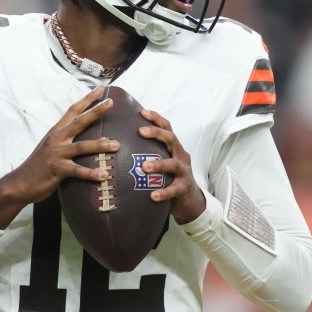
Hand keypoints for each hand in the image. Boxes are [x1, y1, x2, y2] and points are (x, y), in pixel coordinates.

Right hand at [0, 87, 118, 227]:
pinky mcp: (57, 169)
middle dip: (95, 111)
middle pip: (79, 121)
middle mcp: (57, 138)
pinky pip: (77, 171)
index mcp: (57, 131)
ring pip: (82, 146)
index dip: (87, 99)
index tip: (101, 89)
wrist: (20, 183)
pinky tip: (103, 175)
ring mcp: (57, 153)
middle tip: (111, 102)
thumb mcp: (51, 147)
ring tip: (116, 145)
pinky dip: (91, 173)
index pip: (73, 110)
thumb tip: (88, 137)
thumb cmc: (39, 165)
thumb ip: (66, 140)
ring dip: (100, 145)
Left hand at [138, 109, 205, 223]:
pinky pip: (174, 189)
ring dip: (159, 164)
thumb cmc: (170, 177)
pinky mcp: (184, 187)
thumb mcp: (163, 161)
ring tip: (145, 167)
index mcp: (174, 148)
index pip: (167, 128)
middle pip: (171, 139)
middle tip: (140, 132)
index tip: (142, 112)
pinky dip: (164, 192)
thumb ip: (149, 153)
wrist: (190, 199)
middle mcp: (181, 156)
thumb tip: (121, 144)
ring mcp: (184, 171)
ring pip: (173, 164)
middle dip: (156, 133)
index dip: (156, 118)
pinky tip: (153, 196)